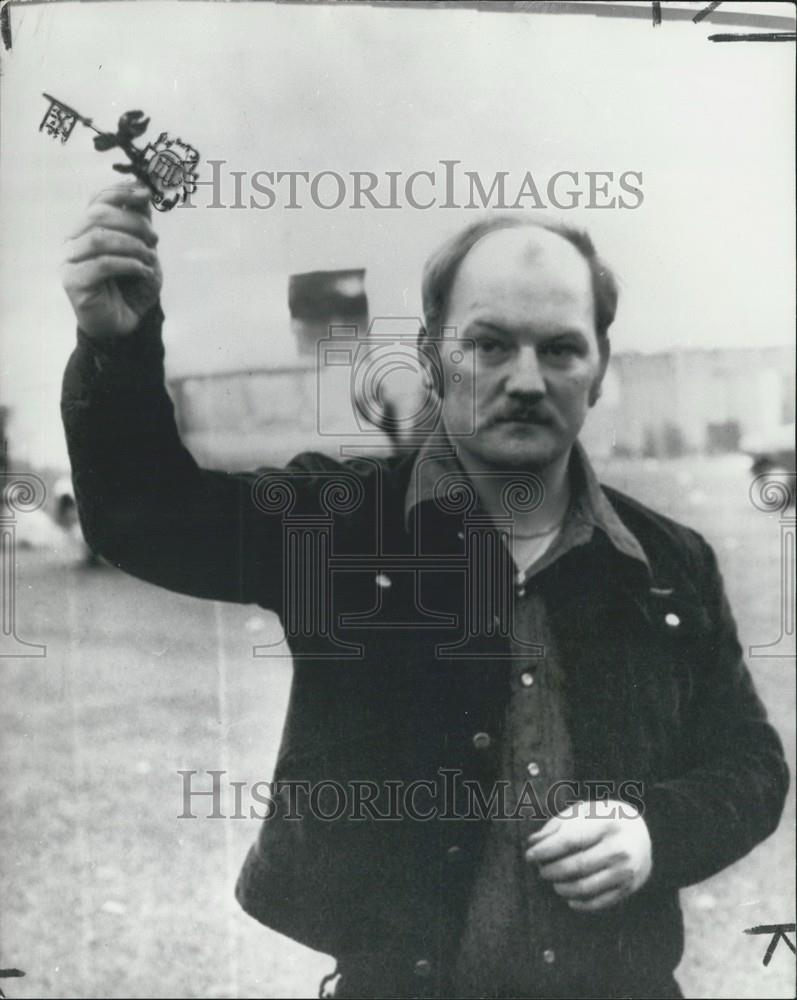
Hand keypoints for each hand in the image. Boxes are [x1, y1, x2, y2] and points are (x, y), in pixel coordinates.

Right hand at [61, 182, 161, 337]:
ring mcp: (69, 261)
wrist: (125, 326)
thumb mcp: (144, 251)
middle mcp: (73, 241)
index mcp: (87, 229)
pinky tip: (143, 272)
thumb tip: (143, 191)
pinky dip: (129, 264)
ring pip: (99, 237)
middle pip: (98, 214)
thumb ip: (141, 224)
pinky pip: (102, 264)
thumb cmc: (133, 288)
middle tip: (155, 240)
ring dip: (132, 245)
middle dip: (133, 222)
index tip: (147, 194)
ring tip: (150, 259)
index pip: (97, 200)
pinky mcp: (72, 281)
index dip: (121, 192)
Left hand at [525, 799, 651, 911]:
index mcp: (608, 823)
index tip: (529, 855)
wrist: (641, 832)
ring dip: (561, 887)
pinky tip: (568, 896)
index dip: (545, 850)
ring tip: (552, 880)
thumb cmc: (603, 818)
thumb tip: (533, 843)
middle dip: (551, 870)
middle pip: (575, 866)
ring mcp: (626, 871)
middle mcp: (620, 848)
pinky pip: (598, 902)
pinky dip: (578, 902)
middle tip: (540, 869)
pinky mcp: (628, 889)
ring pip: (584, 888)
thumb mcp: (582, 812)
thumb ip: (557, 825)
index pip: (570, 840)